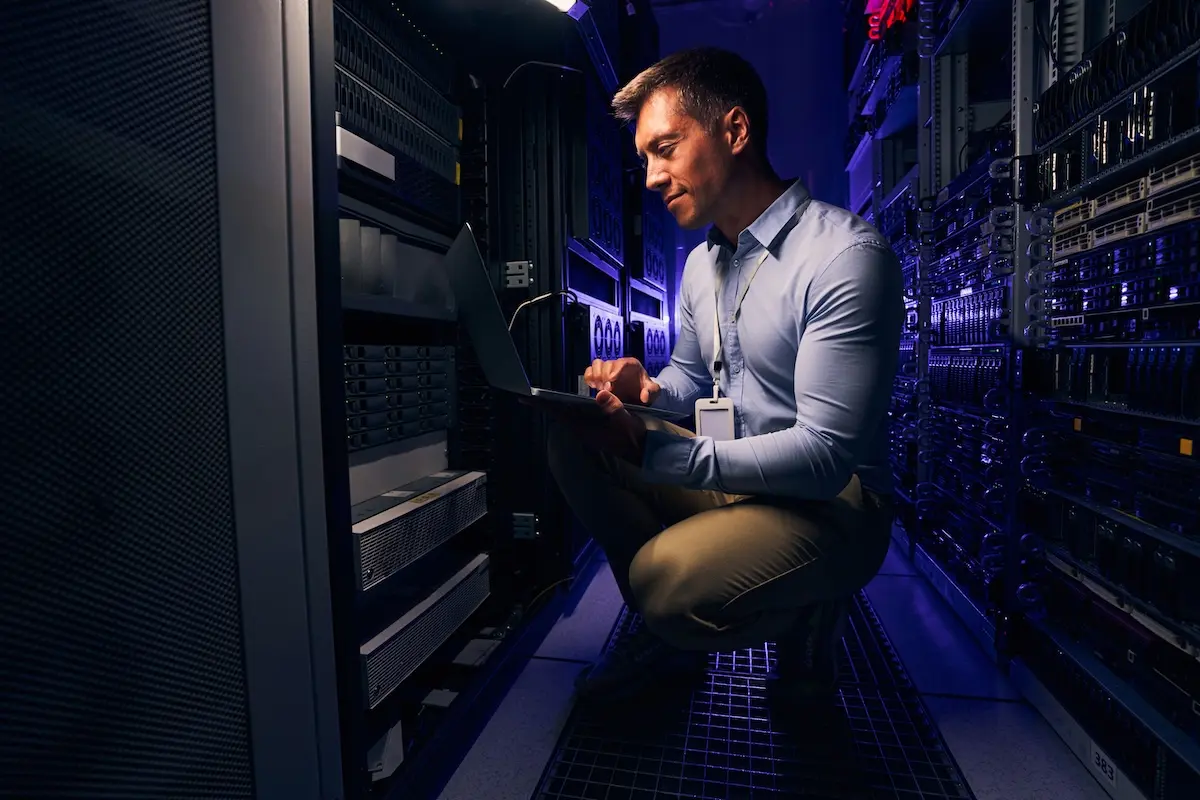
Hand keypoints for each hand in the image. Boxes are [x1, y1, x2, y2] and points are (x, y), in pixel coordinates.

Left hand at [522, 389, 647, 463]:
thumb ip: (614, 407)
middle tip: (529, 394)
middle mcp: (582, 430)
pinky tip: (564, 403)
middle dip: (546, 404)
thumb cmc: (632, 437)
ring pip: (566, 416)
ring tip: (541, 398)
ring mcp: (586, 431)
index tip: (526, 399)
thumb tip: (600, 394)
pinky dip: (568, 409)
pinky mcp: (591, 430)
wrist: (639, 450)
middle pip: (559, 414)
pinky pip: (574, 418)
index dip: (543, 406)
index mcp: (586, 429)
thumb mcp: (626, 421)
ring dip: (556, 407)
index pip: (559, 414)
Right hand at [584, 357, 660, 405]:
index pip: (622, 362)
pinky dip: (589, 378)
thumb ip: (651, 392)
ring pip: (596, 364)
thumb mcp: (654, 392)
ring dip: (595, 376)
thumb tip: (644, 396)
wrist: (640, 396)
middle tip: (606, 390)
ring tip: (600, 388)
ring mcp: (608, 370)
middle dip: (604, 376)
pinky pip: (590, 372)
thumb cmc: (647, 391)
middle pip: (606, 363)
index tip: (611, 381)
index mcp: (632, 365)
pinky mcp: (600, 377)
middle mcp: (618, 365)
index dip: (615, 370)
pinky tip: (594, 387)